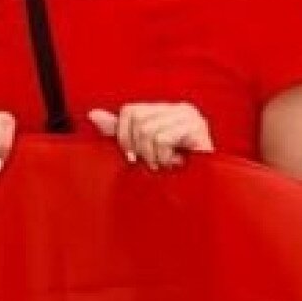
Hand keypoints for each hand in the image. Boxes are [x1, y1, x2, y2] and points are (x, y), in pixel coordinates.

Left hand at [87, 103, 212, 169]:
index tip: (134, 157)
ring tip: (167, 164)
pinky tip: (177, 164)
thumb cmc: (175, 172)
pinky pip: (162, 139)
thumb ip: (121, 132)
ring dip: (154, 156)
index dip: (124, 136)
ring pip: (148, 131)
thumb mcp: (143, 150)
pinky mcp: (197, 129)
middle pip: (137, 119)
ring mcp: (190, 117)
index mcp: (166, 109)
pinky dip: (164, 157)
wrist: (208, 192)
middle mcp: (180, 108)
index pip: (130, 111)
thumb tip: (93, 114)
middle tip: (154, 163)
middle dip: (139, 148)